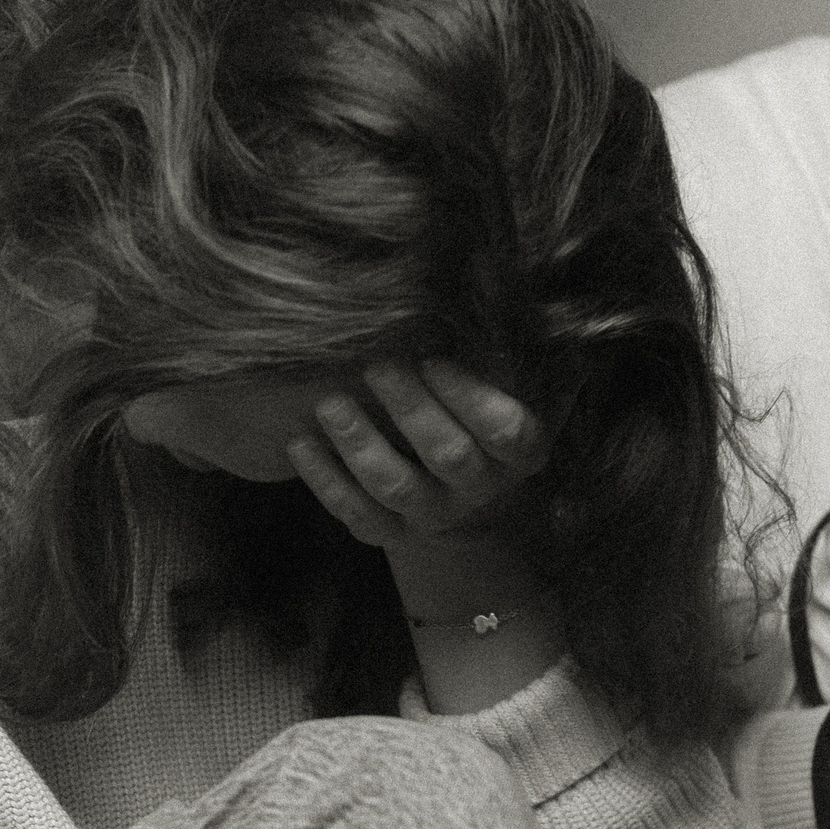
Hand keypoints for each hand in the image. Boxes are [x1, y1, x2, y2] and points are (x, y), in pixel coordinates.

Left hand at [288, 360, 546, 548]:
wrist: (470, 496)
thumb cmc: (489, 414)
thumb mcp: (522, 389)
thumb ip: (525, 353)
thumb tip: (529, 295)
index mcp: (520, 453)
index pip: (507, 431)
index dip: (470, 398)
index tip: (434, 359)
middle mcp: (480, 489)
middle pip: (448, 455)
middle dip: (410, 409)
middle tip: (377, 366)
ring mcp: (434, 515)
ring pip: (397, 488)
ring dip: (361, 446)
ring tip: (329, 405)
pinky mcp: (393, 532)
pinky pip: (359, 517)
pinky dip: (327, 484)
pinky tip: (301, 445)